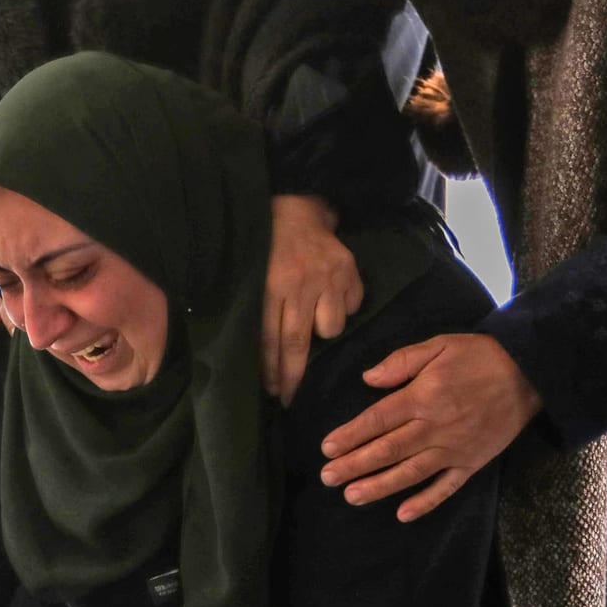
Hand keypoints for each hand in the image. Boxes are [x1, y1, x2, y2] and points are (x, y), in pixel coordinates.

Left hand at [262, 194, 362, 403]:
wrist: (298, 209)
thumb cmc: (269, 247)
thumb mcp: (255, 274)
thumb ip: (260, 311)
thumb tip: (264, 358)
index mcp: (272, 285)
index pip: (270, 337)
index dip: (272, 369)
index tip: (274, 393)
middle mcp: (302, 283)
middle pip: (298, 341)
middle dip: (293, 375)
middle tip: (289, 397)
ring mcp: (329, 277)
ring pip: (331, 328)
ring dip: (323, 331)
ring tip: (315, 317)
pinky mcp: (350, 271)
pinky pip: (351, 307)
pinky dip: (342, 308)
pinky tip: (332, 296)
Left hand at [319, 333, 540, 520]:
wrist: (529, 373)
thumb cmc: (480, 356)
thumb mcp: (439, 344)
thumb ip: (402, 361)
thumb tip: (367, 379)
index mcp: (423, 396)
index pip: (378, 420)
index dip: (350, 435)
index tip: (326, 448)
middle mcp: (435, 427)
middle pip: (388, 450)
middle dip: (354, 465)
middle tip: (327, 478)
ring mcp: (454, 449)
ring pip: (410, 473)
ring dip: (379, 487)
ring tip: (351, 496)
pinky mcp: (472, 463)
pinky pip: (447, 488)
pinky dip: (425, 503)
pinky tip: (403, 514)